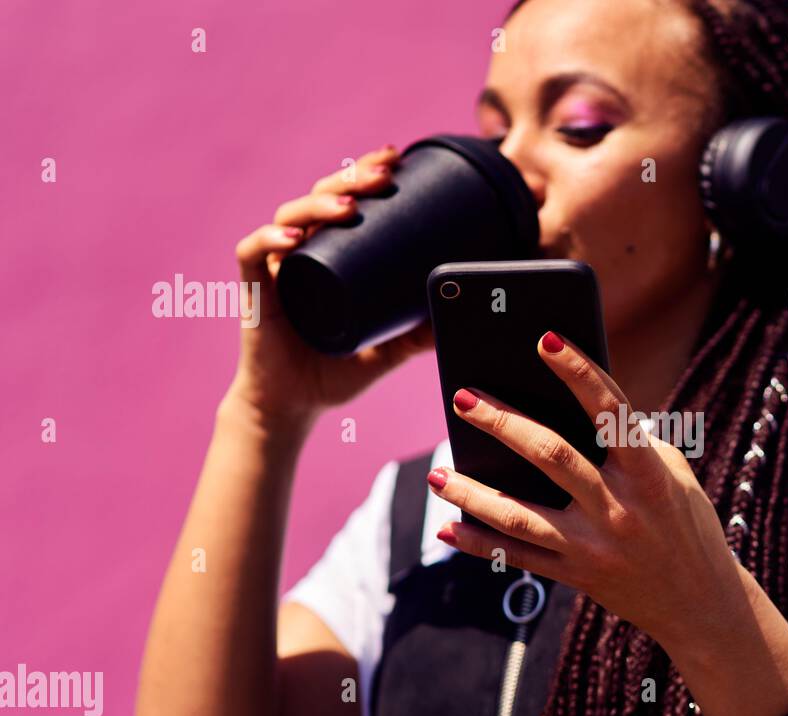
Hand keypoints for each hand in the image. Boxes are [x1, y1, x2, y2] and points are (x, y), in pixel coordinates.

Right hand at [227, 144, 435, 428]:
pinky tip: (293, 239)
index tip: (395, 159)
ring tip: (348, 205)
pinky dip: (269, 239)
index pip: (343, 200)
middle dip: (350, 179)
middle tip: (384, 175)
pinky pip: (252, 253)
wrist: (294, 407)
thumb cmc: (333, 373)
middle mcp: (300, 253)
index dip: (363, 174)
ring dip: (317, 204)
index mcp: (328, 256)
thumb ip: (417, 334)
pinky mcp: (253, 290)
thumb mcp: (387, 351)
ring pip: (287, 217)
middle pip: (318, 199)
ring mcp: (275, 269)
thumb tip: (457, 313)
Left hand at [426, 332, 748, 642]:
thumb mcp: (674, 477)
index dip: (578, 371)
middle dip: (502, 423)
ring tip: (436, 472)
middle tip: (463, 397)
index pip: (610, 411)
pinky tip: (447, 525)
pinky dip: (479, 543)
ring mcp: (596, 546)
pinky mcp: (579, 575)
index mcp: (649, 474)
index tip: (545, 339)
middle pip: (551, 456)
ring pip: (520, 514)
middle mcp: (621, 508)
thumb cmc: (687, 525)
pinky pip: (519, 556)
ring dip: (472, 492)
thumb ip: (632, 443)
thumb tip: (579, 406)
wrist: (702, 605)